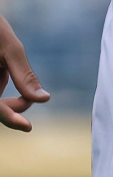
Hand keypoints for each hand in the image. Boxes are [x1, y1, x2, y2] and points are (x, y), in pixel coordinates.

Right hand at [0, 15, 49, 130]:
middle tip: (34, 95)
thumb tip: (44, 98)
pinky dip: (2, 82)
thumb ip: (25, 76)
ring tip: (4, 62)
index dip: (12, 120)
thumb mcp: (11, 49)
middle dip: (15, 105)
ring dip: (8, 92)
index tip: (29, 127)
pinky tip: (1, 64)